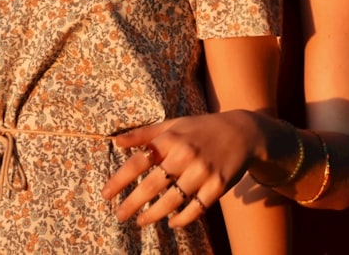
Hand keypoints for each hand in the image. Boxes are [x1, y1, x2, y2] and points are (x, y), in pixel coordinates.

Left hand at [102, 110, 262, 227]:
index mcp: (171, 139)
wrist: (242, 132)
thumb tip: (116, 141)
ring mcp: (202, 172)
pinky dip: (182, 219)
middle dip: (132, 204)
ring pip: (172, 201)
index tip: (106, 195)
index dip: (119, 180)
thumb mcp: (174, 125)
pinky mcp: (218, 186)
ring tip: (141, 222)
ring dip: (153, 215)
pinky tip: (171, 222)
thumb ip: (145, 134)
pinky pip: (196, 209)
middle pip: (152, 186)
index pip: (138, 162)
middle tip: (119, 216)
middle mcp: (185, 155)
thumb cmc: (201, 129)